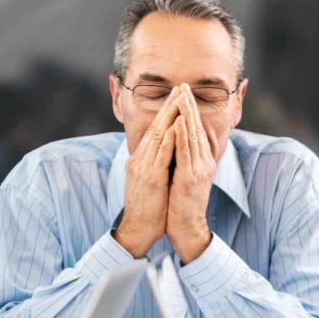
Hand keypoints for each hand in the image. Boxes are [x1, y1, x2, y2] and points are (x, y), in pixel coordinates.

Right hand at [114, 87, 183, 256]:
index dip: (166, 111)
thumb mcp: (151, 181)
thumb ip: (156, 165)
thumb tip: (167, 153)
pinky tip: (177, 125)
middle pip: (155, 126)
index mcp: (140, 160)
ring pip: (157, 135)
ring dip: (170, 114)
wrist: (137, 230)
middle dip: (169, 105)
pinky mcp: (150, 178)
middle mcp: (139, 160)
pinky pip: (161, 154)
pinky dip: (169, 137)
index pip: (154, 130)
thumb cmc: (148, 209)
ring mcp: (143, 168)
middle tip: (180, 87)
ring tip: (180, 98)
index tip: (177, 96)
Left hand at [166, 85, 216, 262]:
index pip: (198, 130)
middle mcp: (204, 163)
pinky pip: (186, 152)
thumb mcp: (186, 178)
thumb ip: (186, 161)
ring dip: (188, 113)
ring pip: (193, 135)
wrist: (186, 229)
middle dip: (190, 105)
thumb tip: (181, 147)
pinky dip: (183, 134)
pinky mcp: (190, 178)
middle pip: (197, 128)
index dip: (192, 111)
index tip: (185, 93)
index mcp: (203, 162)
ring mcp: (199, 170)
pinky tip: (179, 120)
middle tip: (184, 85)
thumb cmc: (181, 206)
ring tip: (182, 95)